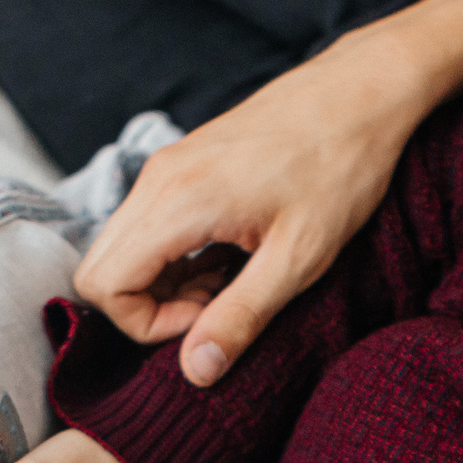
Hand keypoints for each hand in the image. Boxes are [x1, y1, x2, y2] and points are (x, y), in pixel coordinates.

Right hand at [73, 30, 435, 385]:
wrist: (362, 91)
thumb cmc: (341, 167)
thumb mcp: (299, 257)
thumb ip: (241, 316)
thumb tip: (197, 371)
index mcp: (178, 201)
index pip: (103, 285)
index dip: (147, 324)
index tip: (209, 320)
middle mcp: (158, 179)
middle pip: (99, 268)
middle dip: (148, 308)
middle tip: (217, 307)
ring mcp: (168, 167)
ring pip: (123, 248)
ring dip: (164, 283)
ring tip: (231, 283)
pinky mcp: (183, 164)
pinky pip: (148, 225)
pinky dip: (175, 256)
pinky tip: (231, 257)